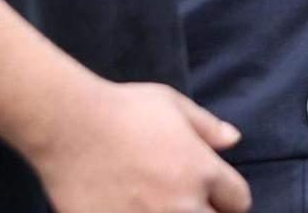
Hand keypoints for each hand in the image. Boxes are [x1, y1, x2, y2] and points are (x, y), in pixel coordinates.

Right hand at [28, 79, 251, 212]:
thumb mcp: (173, 105)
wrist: (69, 127)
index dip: (228, 199)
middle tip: (185, 202)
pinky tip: (130, 210)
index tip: (215, 196)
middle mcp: (183, 204)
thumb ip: (207, 126)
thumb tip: (232, 139)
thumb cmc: (122, 109)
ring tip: (158, 206)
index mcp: (203, 171)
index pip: (238, 201)